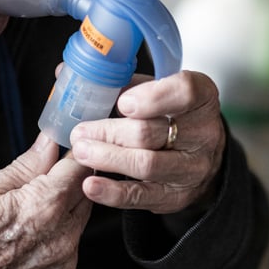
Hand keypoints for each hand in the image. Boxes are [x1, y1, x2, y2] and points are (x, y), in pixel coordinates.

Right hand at [0, 133, 92, 268]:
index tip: (66, 141)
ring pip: (82, 211)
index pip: (80, 167)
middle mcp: (59, 235)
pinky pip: (73, 235)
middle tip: (47, 166)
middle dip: (72, 172)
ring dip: (68, 197)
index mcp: (42, 208)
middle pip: (86, 188)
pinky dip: (62, 222)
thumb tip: (48, 143)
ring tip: (35, 196)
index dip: (75, 149)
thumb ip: (27, 164)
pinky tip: (36, 220)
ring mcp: (62, 257)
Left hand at [69, 70, 225, 213]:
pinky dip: (113, 191)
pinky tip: (91, 184)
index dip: (152, 97)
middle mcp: (203, 133)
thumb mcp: (155, 89)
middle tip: (81, 130)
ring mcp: (192, 168)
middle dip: (110, 132)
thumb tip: (65, 73)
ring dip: (108, 158)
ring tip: (81, 151)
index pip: (185, 91)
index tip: (122, 103)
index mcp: (201, 97)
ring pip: (146, 164)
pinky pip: (142, 195)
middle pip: (152, 132)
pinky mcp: (177, 195)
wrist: (199, 153)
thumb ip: (118, 81)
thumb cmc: (170, 113)